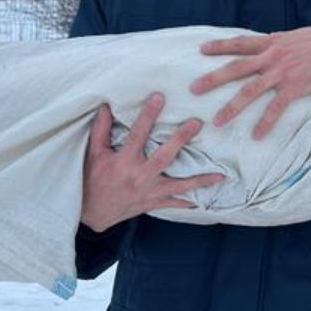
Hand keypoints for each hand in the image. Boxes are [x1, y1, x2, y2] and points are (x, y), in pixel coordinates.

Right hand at [80, 92, 224, 232]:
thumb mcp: (93, 154)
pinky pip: (174, 203)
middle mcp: (139, 176)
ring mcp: (149, 192)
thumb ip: (101, 130)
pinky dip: (189, 202)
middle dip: (181, 139)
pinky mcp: (153, 203)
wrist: (90, 213)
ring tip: (220, 175)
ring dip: (200, 180)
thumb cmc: (91, 179)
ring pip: (179, 185)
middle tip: (197, 124)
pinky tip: (205, 199)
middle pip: (165, 156)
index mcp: (123, 161)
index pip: (138, 134)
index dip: (148, 115)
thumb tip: (106, 106)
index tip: (159, 97)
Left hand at [190, 25, 310, 139]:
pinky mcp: (295, 87)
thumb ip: (278, 43)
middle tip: (193, 89)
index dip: (219, 46)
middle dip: (213, 79)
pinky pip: (276, 108)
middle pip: (236, 68)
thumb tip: (267, 46)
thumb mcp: (295, 37)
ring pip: (250, 91)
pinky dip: (266, 122)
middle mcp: (272, 56)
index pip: (240, 43)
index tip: (201, 50)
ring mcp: (282, 72)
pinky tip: (257, 135)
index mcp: (271, 42)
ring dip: (232, 107)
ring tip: (217, 121)